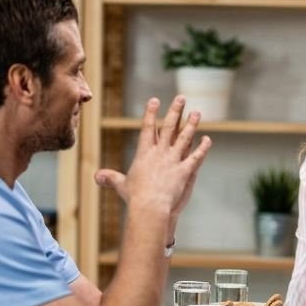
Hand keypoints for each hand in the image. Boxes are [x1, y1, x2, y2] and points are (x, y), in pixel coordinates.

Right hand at [94, 96, 210, 239]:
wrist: (149, 207)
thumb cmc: (134, 198)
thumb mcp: (121, 185)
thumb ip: (110, 178)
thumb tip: (96, 176)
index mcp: (144, 154)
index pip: (148, 128)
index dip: (151, 113)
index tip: (154, 100)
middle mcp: (160, 153)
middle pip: (169, 127)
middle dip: (175, 111)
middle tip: (181, 98)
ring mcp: (174, 161)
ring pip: (185, 138)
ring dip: (192, 124)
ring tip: (197, 112)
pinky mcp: (185, 171)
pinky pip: (196, 157)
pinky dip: (203, 148)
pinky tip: (208, 140)